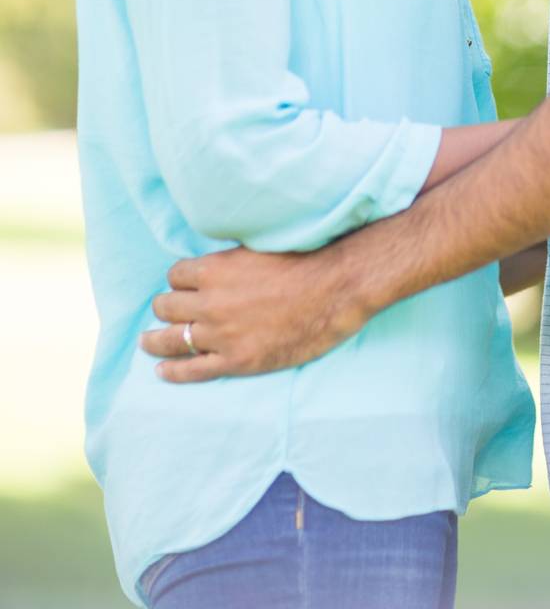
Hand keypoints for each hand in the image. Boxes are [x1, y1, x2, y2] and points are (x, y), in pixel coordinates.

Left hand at [139, 240, 359, 382]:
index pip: (176, 275)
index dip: (179, 280)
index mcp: (215, 270)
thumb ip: (230, 260)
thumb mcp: (257, 248)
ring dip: (155, 339)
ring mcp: (222, 335)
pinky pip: (193, 370)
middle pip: (168, 306)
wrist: (334, 290)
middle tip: (166, 311)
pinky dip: (173, 371)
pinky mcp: (237, 361)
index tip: (183, 284)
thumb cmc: (303, 262)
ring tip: (147, 341)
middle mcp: (210, 303)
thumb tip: (215, 262)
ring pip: (173, 338)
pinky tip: (162, 370)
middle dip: (165, 307)